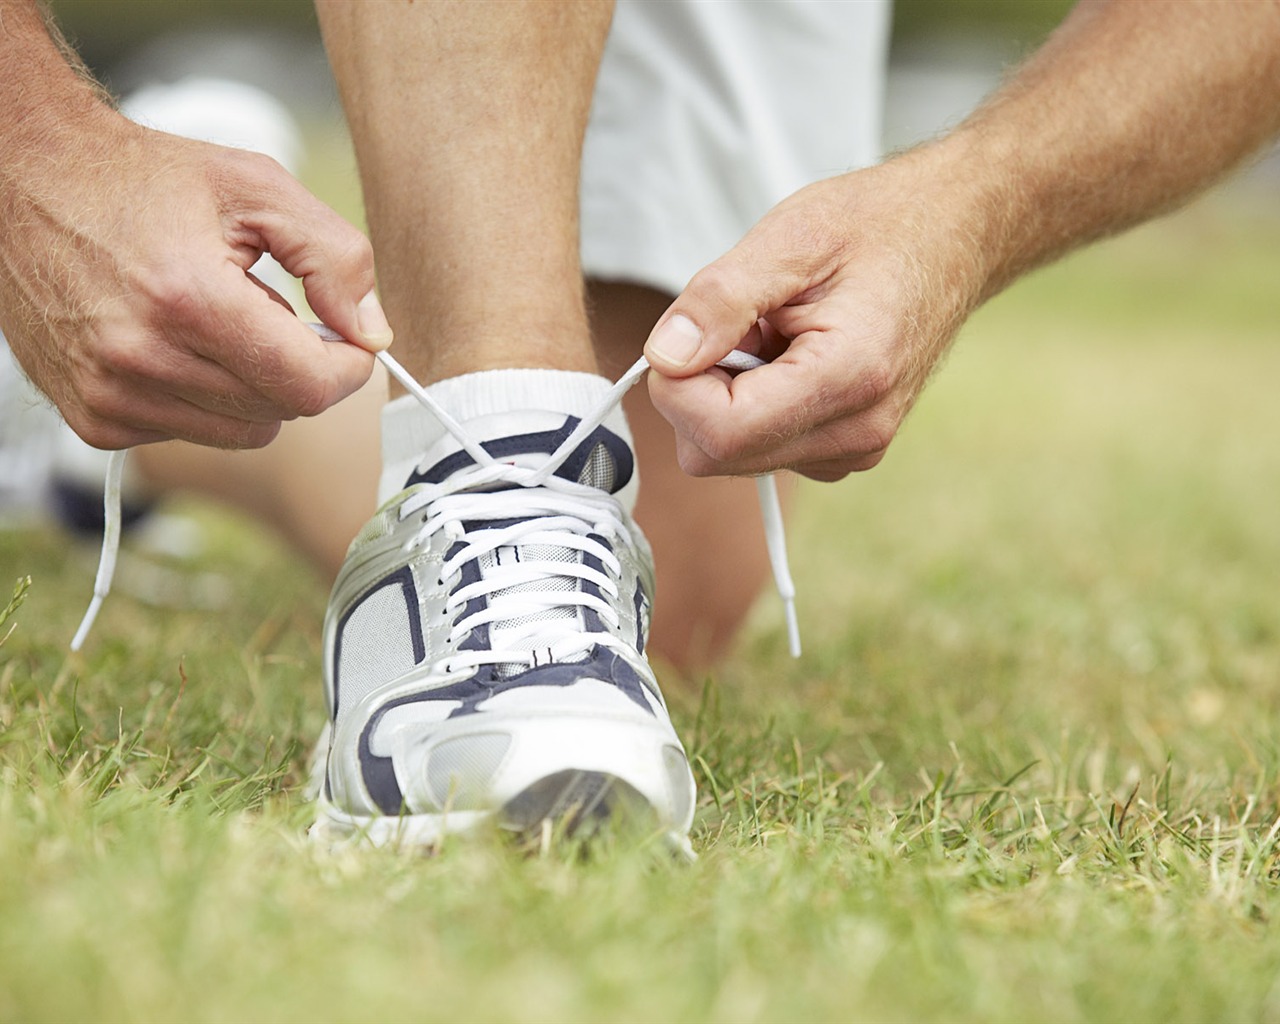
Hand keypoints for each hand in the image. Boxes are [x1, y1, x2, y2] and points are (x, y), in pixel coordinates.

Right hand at [0, 111, 391, 449]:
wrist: (29, 181)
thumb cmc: (146, 180)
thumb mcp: (258, 188)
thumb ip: (334, 257)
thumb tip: (371, 333)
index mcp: (188, 298)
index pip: (307, 386)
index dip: (347, 368)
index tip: (348, 340)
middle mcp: (142, 358)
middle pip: (280, 412)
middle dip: (296, 366)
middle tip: (266, 310)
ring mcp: (110, 395)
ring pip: (242, 432)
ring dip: (251, 385)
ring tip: (214, 322)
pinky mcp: (93, 417)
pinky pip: (192, 434)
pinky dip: (203, 398)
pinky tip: (175, 344)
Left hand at [643, 157, 985, 482]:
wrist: (956, 235)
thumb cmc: (880, 225)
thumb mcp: (790, 236)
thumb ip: (720, 300)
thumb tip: (664, 358)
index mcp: (848, 379)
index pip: (718, 434)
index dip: (677, 387)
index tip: (689, 333)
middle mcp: (855, 433)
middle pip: (716, 454)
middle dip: (699, 390)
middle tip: (741, 324)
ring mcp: (853, 449)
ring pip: (732, 455)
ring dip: (726, 394)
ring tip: (774, 334)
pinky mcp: (843, 450)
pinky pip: (760, 447)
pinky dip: (751, 404)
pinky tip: (787, 356)